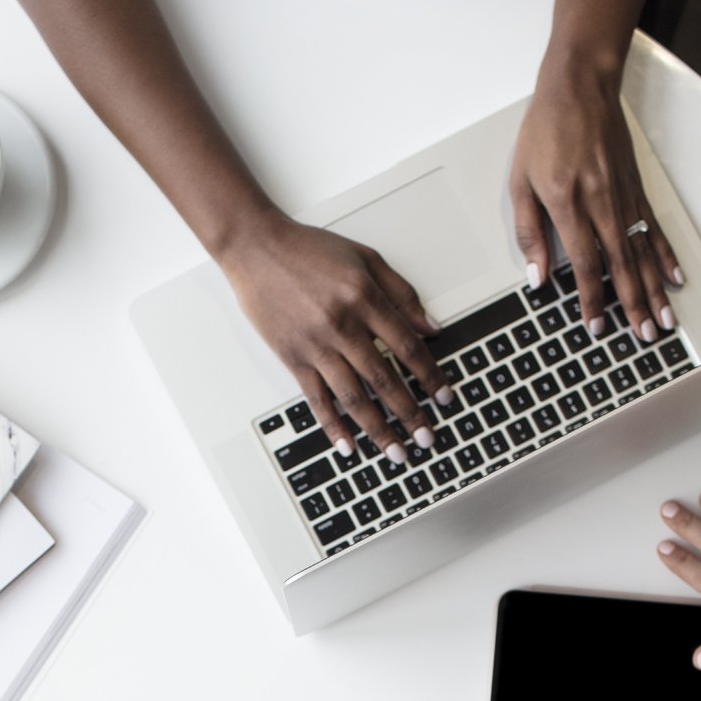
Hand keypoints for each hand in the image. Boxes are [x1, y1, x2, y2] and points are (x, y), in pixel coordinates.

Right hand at [221, 212, 453, 467]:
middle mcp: (342, 325)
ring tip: (395, 452)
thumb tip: (431, 328)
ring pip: (354, 398)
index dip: (430, 376)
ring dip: (378, 430)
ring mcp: (316, 346)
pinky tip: (348, 446)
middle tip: (426, 438)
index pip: (408, 346)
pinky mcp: (293, 358)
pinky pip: (317, 400)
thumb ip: (402, 293)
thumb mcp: (366, 258)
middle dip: (410, 414)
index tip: (444, 397)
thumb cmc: (309, 250)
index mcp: (364, 298)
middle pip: (384, 379)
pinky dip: (333, 427)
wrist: (257, 248)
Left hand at [510, 55, 680, 341]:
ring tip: (664, 320)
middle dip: (633, 305)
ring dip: (654, 289)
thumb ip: (528, 233)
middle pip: (621, 265)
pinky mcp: (635, 187)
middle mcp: (602, 203)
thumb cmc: (546, 130)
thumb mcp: (520, 181)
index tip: (597, 325)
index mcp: (569, 205)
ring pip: (641, 252)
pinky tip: (674, 277)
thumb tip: (537, 277)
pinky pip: (653, 228)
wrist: (580, 85)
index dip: (592, 299)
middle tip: (643, 336)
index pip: (586, 264)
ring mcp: (623, 196)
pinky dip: (664, 255)